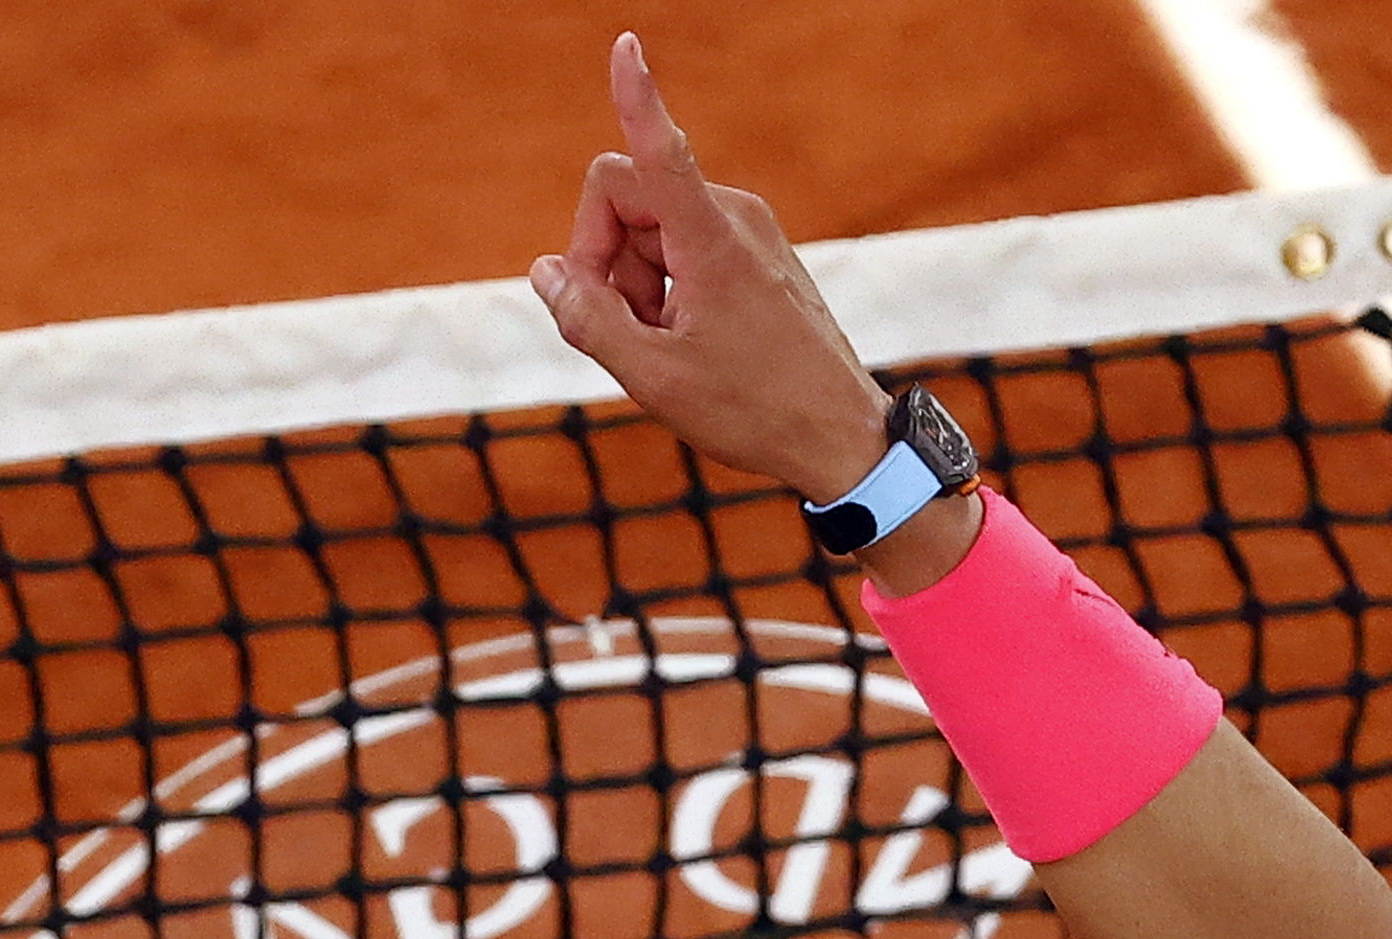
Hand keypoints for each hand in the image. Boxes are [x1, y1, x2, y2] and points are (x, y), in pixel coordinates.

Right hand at [529, 34, 895, 497]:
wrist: (844, 440)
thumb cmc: (756, 411)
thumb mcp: (652, 376)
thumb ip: (587, 317)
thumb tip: (547, 271)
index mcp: (710, 238)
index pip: (659, 148)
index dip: (635, 97)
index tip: (626, 44)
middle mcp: (734, 217)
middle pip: (624, 199)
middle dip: (601, 258)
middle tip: (621, 331)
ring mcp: (749, 233)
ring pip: (649, 230)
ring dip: (634, 284)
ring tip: (666, 348)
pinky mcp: (757, 255)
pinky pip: (683, 249)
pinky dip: (667, 290)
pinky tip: (688, 344)